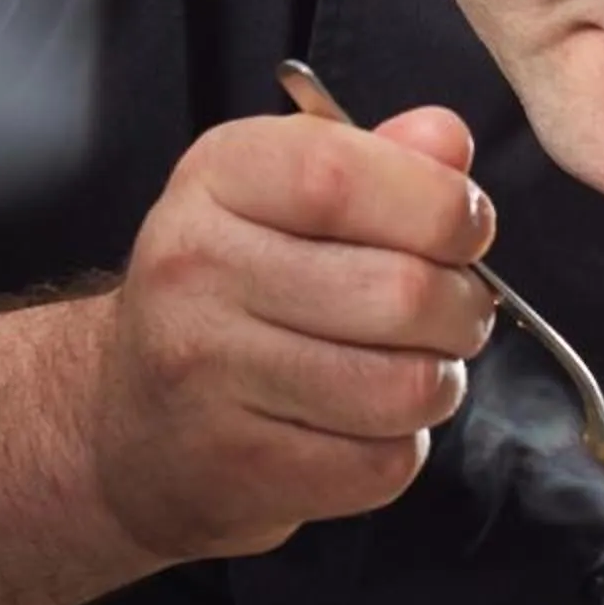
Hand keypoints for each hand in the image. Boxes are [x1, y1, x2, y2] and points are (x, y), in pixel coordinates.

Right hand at [90, 105, 498, 562]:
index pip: (342, 175)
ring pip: (403, 387)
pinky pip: (380, 464)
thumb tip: (446, 139)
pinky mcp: (236, 465)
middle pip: (400, 291)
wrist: (134, 418)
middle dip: (464, 307)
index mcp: (215, 178)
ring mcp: (206, 374)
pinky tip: (366, 423)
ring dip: (440, 382)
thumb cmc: (233, 287)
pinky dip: (399, 447)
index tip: (469, 226)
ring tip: (416, 367)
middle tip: (457, 311)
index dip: (439, 204)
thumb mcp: (286, 193)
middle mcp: (196, 269)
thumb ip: (378, 159)